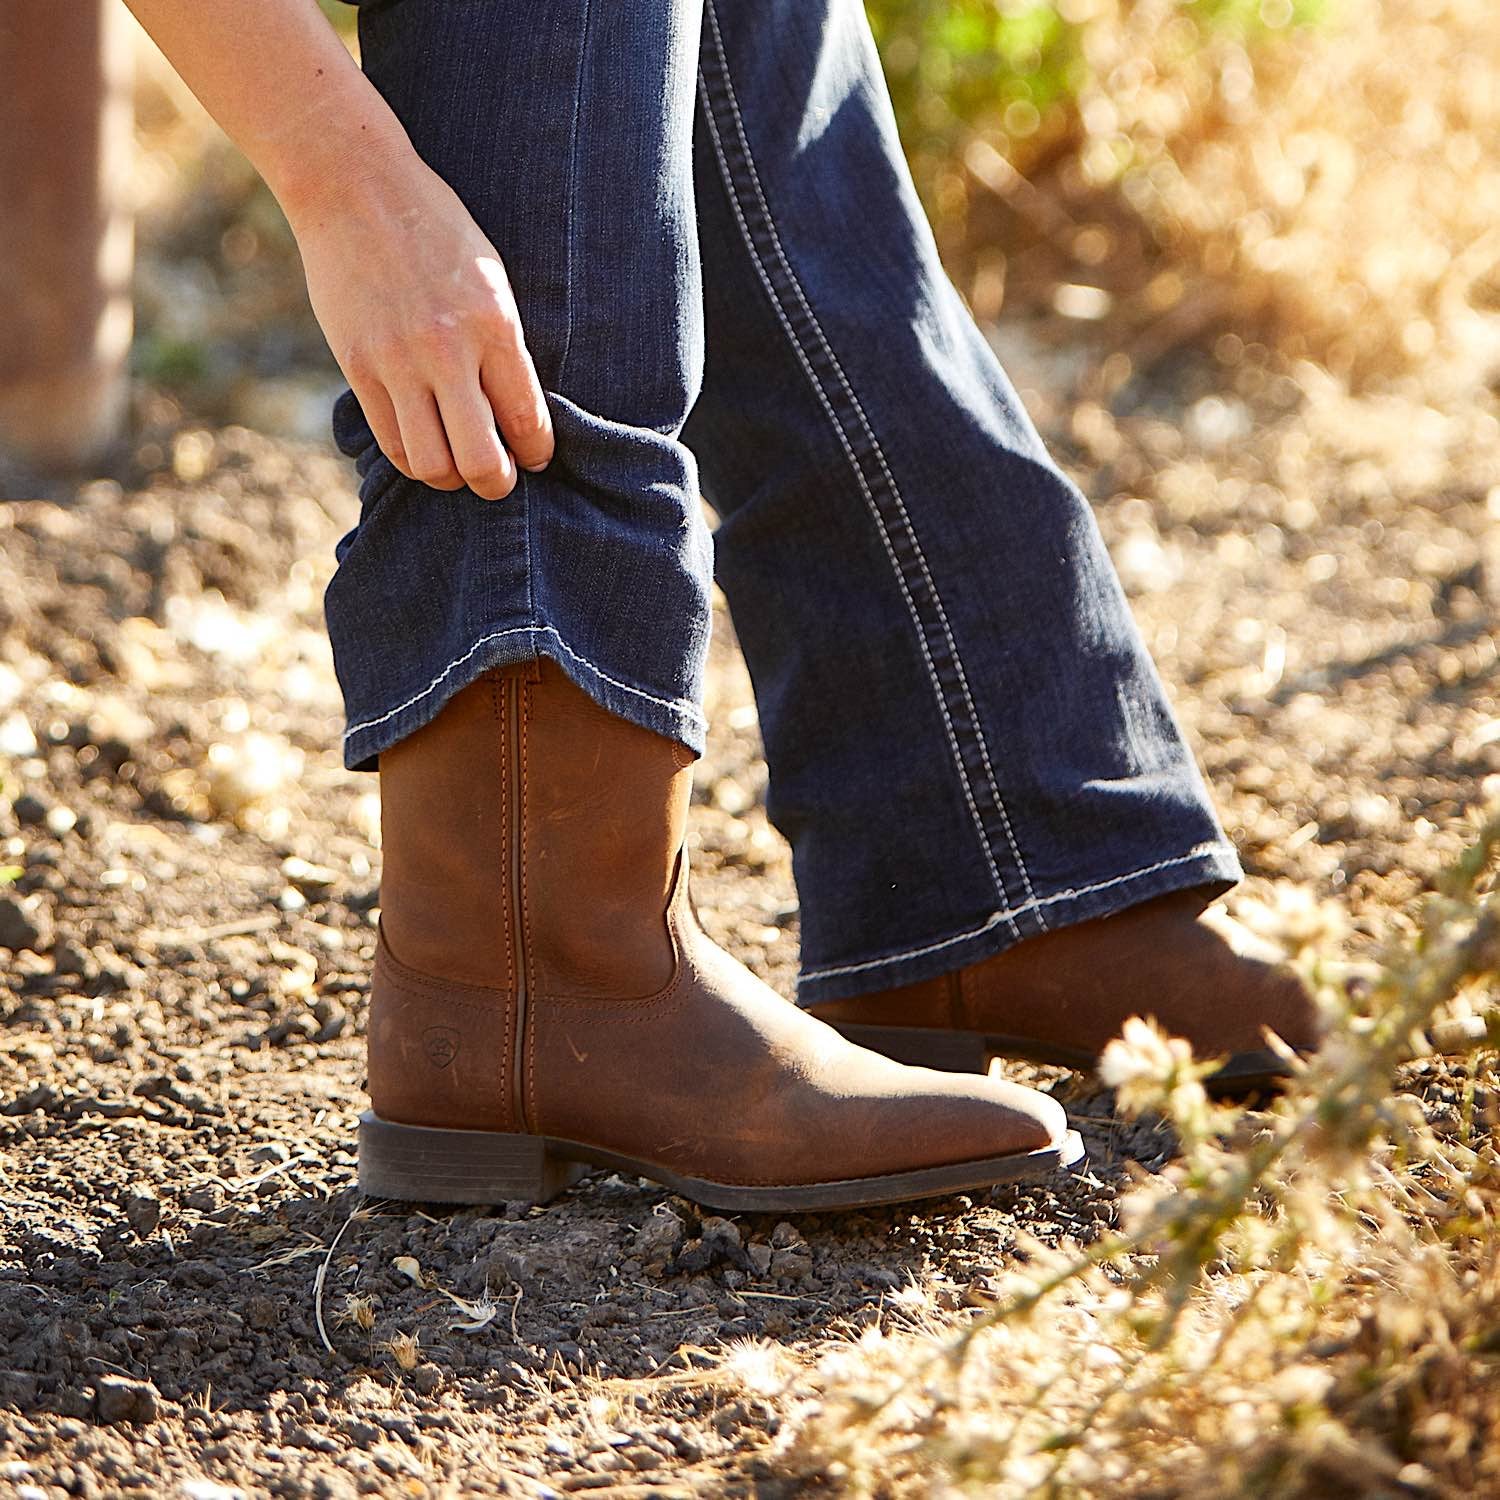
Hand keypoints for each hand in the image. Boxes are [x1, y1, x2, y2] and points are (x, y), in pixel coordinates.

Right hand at [291, 147, 552, 500]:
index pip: (528, 422)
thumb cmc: (435, 229)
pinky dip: (412, 460)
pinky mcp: (357, 367)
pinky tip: (423, 445)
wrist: (354, 185)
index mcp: (495, 326)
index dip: (537, 455)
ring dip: (451, 478)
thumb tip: (517, 412)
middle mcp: (449, 351)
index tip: (535, 458)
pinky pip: (391, 443)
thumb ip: (503, 346)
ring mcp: (399, 363)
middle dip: (497, 484)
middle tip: (499, 478)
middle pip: (482, 462)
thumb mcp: (490, 279)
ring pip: (432, 466)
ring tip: (457, 464)